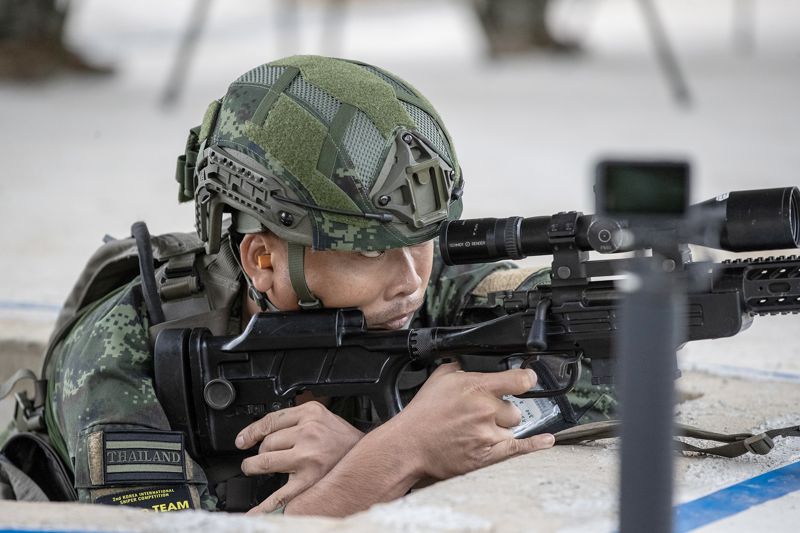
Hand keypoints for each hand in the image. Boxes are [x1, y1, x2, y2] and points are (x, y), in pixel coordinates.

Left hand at [236, 400, 363, 512]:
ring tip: (255, 469)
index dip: (252, 431)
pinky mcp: (308, 480)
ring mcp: (307, 457)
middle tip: (259, 456)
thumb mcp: (321, 416)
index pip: (271, 420)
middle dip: (260, 450)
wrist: (366, 456)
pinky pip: (279, 494)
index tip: (242, 440)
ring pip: (266, 461)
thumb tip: (263, 430)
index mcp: (311, 413)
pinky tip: (253, 511)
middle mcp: (308, 433)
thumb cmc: (341, 438)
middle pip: (267, 442)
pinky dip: (263, 505)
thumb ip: (296, 418)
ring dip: (256, 467)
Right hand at [391, 362, 554, 479]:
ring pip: (513, 428)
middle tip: (482, 414)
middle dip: (502, 411)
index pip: (518, 379)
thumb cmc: (423, 413)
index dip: (527, 377)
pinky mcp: (487, 455)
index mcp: (476, 387)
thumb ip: (464, 367)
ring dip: (501, 428)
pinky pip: (518, 449)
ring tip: (478, 430)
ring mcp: (487, 434)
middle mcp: (485, 410)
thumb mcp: (441, 377)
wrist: (410, 444)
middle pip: (514, 408)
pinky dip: (534, 445)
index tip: (529, 378)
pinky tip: (546, 440)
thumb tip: (477, 360)